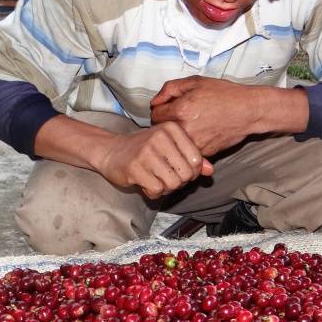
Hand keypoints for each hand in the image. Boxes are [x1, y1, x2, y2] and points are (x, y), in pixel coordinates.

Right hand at [96, 122, 213, 198]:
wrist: (111, 151)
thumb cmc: (144, 150)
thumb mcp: (170, 148)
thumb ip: (192, 158)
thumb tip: (210, 171)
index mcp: (172, 129)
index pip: (196, 159)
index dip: (191, 172)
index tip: (179, 170)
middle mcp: (160, 137)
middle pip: (186, 174)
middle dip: (179, 182)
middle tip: (167, 177)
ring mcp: (147, 152)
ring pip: (173, 184)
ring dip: (166, 188)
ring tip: (156, 180)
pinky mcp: (135, 168)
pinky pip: (157, 190)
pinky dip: (153, 192)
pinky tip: (146, 183)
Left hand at [150, 76, 258, 156]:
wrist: (249, 111)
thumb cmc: (225, 94)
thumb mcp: (196, 82)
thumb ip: (170, 89)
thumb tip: (155, 101)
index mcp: (181, 110)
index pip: (154, 115)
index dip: (160, 110)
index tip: (168, 108)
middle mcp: (185, 129)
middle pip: (161, 131)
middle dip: (166, 124)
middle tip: (179, 117)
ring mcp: (194, 143)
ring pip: (173, 143)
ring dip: (176, 136)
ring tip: (190, 125)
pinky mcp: (203, 153)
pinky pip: (187, 150)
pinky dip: (189, 144)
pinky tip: (200, 133)